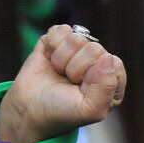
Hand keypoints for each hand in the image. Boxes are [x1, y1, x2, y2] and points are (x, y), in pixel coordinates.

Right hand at [0, 25, 126, 142]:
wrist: (30, 109)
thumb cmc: (62, 112)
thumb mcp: (90, 110)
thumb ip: (106, 88)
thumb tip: (108, 57)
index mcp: (112, 81)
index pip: (113, 63)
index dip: (95, 75)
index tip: (82, 89)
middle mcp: (98, 63)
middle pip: (94, 48)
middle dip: (76, 68)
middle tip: (69, 82)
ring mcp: (78, 50)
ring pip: (76, 38)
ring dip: (62, 59)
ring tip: (59, 73)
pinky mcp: (59, 40)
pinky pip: (61, 30)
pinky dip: (52, 45)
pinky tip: (50, 59)